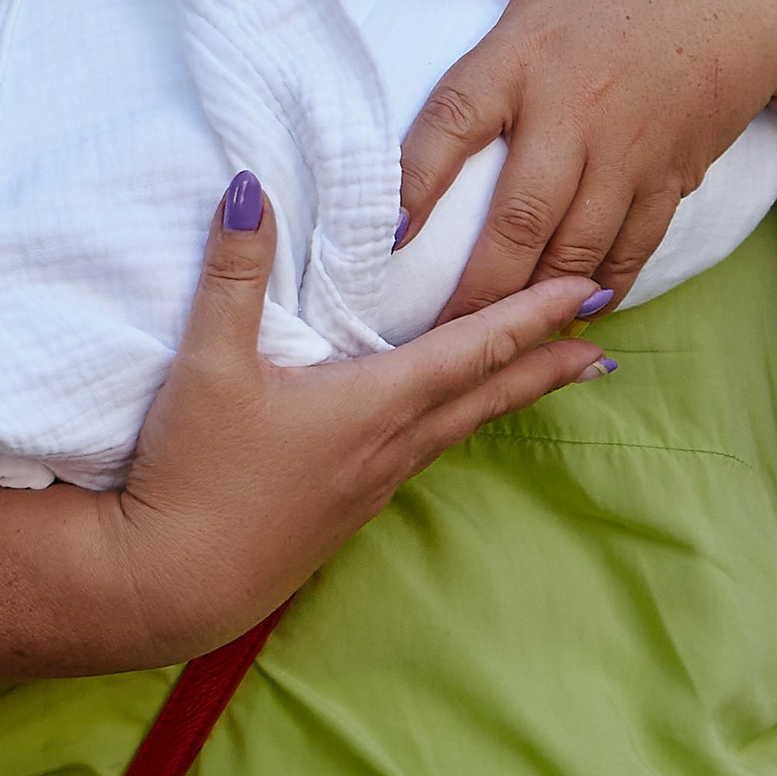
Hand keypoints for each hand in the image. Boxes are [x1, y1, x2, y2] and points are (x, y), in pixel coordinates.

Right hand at [104, 172, 612, 654]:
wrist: (171, 585)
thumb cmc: (195, 475)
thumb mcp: (208, 364)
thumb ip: (233, 275)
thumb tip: (250, 190)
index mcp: (373, 405)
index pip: (474, 349)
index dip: (534, 315)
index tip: (590, 292)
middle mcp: (389, 447)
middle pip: (487, 396)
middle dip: (548, 365)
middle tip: (605, 346)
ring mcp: (371, 485)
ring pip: (459, 428)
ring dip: (508, 397)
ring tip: (548, 379)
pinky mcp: (346, 509)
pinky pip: (422, 453)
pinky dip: (457, 424)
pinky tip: (441, 425)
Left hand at [364, 0, 776, 310]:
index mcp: (527, 52)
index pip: (452, 126)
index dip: (414, 185)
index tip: (387, 236)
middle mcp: (572, 115)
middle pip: (514, 222)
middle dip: (472, 290)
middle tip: (429, 337)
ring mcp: (626, 155)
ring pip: (571, 250)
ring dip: (531, 302)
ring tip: (489, 342)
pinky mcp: (671, 177)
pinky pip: (631, 249)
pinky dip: (602, 287)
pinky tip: (574, 312)